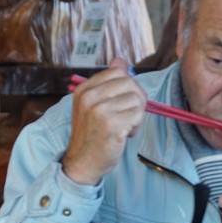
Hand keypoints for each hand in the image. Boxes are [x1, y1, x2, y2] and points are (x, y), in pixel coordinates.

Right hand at [62, 58, 145, 185]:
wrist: (83, 162)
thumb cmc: (92, 135)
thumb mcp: (93, 105)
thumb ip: (107, 83)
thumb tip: (120, 60)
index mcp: (84, 90)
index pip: (117, 71)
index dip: (128, 85)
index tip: (124, 101)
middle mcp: (89, 97)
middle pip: (129, 83)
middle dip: (136, 99)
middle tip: (129, 115)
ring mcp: (100, 111)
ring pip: (136, 99)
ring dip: (136, 115)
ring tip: (125, 126)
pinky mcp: (112, 125)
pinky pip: (138, 115)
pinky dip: (136, 126)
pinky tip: (125, 134)